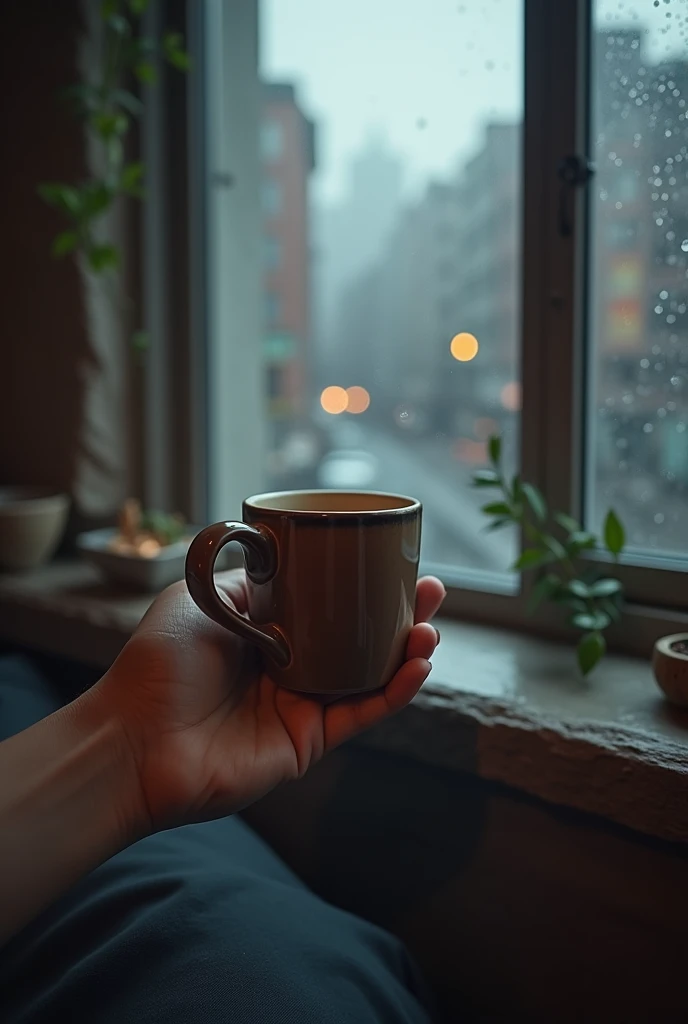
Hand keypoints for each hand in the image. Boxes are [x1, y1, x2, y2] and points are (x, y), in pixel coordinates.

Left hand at [94, 571, 444, 833]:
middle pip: (358, 639)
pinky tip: (419, 666)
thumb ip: (246, 578)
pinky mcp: (308, 742)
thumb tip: (284, 556)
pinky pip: (362, 714)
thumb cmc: (159, 663)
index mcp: (265, 631)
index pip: (327, 605)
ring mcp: (300, 706)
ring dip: (408, 653)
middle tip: (431, 590)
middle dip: (400, 614)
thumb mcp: (201, 597)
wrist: (136, 738)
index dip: (363, 586)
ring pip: (369, 676)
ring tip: (431, 628)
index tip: (396, 561)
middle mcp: (288, 667)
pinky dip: (396, 692)